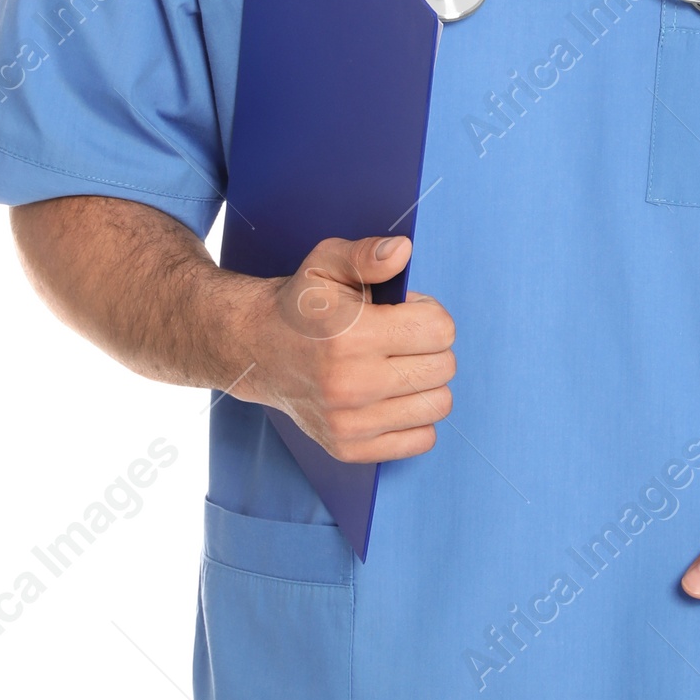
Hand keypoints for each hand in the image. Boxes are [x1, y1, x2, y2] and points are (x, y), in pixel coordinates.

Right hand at [227, 233, 455, 462]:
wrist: (256, 351)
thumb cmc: (300, 306)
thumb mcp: (326, 263)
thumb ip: (366, 254)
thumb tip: (402, 250)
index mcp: (350, 336)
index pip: (439, 329)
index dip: (428, 313)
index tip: (404, 312)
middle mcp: (350, 384)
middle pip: (443, 367)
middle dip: (430, 346)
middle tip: (399, 339)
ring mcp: (350, 423)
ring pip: (438, 405)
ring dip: (425, 382)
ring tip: (396, 366)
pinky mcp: (349, 448)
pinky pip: (421, 439)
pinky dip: (415, 417)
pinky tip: (391, 396)